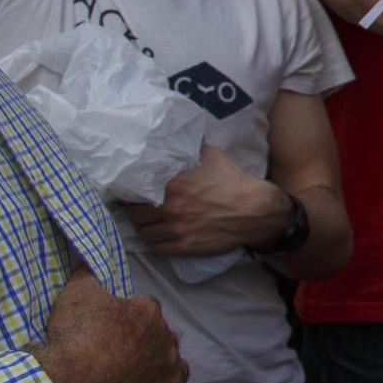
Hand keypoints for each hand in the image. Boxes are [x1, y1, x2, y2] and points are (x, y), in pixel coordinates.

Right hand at [31, 266, 200, 382]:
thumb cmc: (76, 338)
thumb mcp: (75, 295)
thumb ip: (86, 277)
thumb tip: (87, 265)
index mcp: (148, 313)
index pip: (145, 307)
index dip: (127, 316)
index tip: (109, 326)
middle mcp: (166, 341)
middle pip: (163, 338)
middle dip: (146, 344)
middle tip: (117, 356)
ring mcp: (170, 374)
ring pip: (179, 368)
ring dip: (167, 371)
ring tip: (145, 379)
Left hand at [120, 146, 288, 258]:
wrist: (255, 209)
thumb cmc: (232, 181)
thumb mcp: (212, 156)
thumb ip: (189, 147)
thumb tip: (176, 133)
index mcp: (171, 185)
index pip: (133, 192)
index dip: (127, 194)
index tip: (127, 193)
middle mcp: (169, 208)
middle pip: (134, 215)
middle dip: (133, 211)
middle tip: (136, 209)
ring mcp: (177, 230)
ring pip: (144, 233)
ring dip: (143, 228)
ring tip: (147, 223)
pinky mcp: (185, 247)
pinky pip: (157, 249)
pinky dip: (154, 243)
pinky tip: (158, 236)